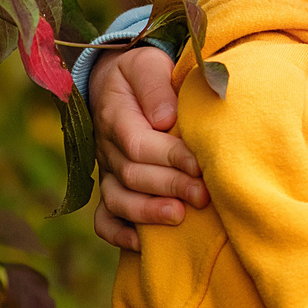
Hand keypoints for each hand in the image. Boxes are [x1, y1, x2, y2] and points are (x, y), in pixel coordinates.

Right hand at [88, 44, 203, 249]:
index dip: (169, 157)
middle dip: (170, 186)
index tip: (200, 164)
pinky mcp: (112, 187)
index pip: (138, 142)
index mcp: (116, 114)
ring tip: (179, 217)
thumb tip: (166, 119)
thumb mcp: (148, 63)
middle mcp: (107, 147)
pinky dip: (119, 234)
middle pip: (132, 175)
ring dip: (148, 213)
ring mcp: (108, 171)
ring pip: (117, 200)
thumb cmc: (144, 72)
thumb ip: (155, 85)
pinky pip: (104, 219)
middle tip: (203, 195)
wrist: (120, 83)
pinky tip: (143, 244)